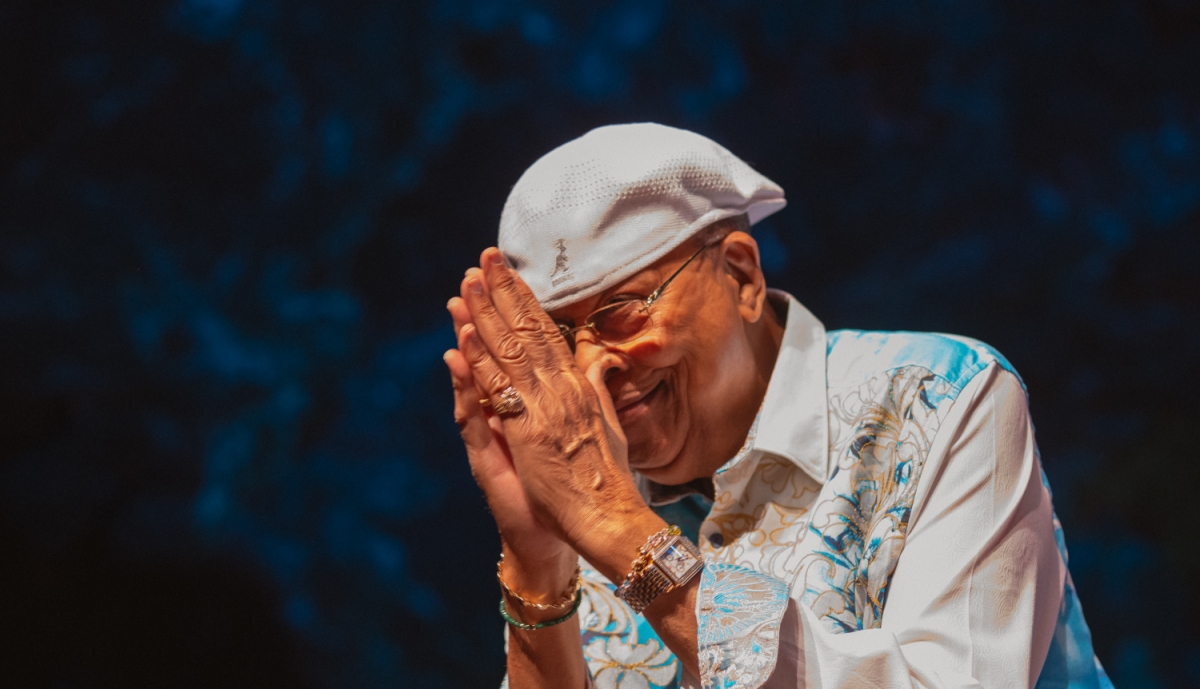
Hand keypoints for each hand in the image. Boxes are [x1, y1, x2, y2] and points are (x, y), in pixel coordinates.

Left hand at [455, 249, 657, 568]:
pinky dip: (480, 363)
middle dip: (503, 293)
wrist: (607, 517)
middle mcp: (560, 389)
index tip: (507, 272)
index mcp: (577, 386)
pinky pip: (499, 392)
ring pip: (510, 353)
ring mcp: (543, 408)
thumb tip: (599, 361)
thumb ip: (599, 389)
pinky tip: (464, 338)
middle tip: (484, 258)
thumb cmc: (607, 478)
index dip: (525, 300)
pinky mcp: (527, 431)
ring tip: (467, 284)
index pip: (546, 332)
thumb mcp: (608, 425)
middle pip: (526, 332)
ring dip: (486, 316)